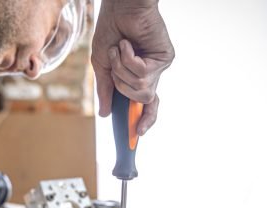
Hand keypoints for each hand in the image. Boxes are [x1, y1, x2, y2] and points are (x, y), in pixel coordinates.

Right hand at [92, 0, 173, 134]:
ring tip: (120, 50)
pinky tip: (128, 44)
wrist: (119, 9)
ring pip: (141, 89)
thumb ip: (105, 89)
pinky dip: (129, 59)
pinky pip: (144, 73)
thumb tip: (104, 113)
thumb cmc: (111, 31)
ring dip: (122, 70)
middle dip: (122, 86)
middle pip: (143, 99)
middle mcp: (151, 74)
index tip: (137, 135)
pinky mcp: (165, 57)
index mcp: (137, 77)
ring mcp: (159, 66)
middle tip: (115, 66)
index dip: (144, 120)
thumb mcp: (102, 65)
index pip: (146, 104)